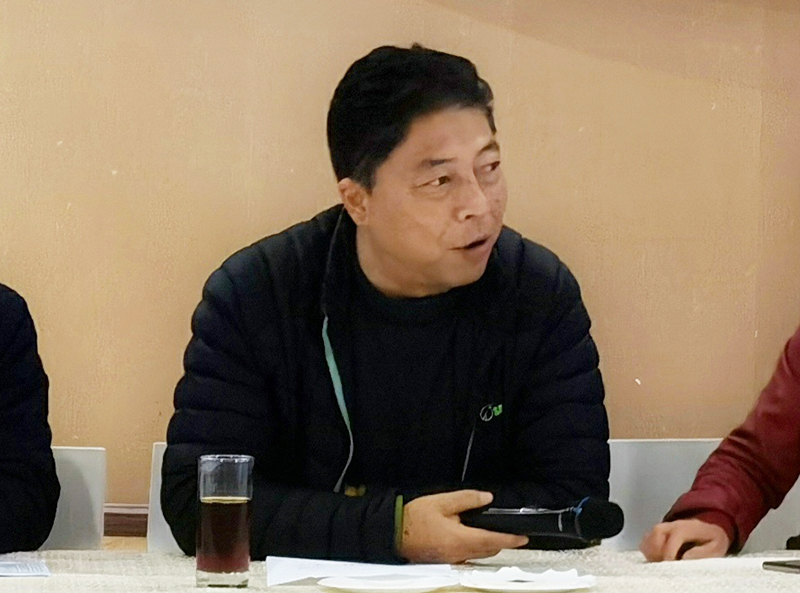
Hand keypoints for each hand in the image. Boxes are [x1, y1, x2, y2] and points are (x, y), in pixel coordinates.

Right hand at [398, 490, 528, 562]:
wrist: (392, 533)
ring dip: (489, 546)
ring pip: (478, 554)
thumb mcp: (442, 502)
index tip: (523, 537)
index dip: (511, 539)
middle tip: (512, 535)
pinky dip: (475, 548)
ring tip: (495, 535)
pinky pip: (466, 556)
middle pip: (489, 550)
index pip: (494, 540)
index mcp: (461, 539)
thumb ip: (467, 499)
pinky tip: (471, 539)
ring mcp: (451, 559)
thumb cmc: (413, 518)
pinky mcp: (444, 559)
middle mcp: (459, 553)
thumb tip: (486, 498)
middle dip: (502, 543)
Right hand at [640, 519, 730, 560]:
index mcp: (689, 527)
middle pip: (658, 530)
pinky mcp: (660, 531)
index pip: (675, 535)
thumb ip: (703, 552)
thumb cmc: (713, 541)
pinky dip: (647, 548)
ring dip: (651, 549)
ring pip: (650, 533)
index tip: (670, 564)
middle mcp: (674, 524)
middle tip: (662, 563)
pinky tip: (654, 558)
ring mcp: (666, 526)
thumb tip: (685, 558)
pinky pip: (647, 537)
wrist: (711, 529)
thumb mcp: (717, 547)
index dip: (670, 551)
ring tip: (657, 561)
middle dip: (657, 549)